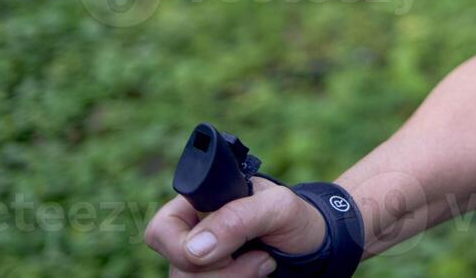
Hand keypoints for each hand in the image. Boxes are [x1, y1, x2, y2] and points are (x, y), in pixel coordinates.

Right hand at [144, 174, 327, 275]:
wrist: (314, 248)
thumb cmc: (296, 219)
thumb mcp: (280, 207)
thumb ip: (240, 217)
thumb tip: (195, 248)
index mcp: (200, 204)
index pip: (161, 228)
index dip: (182, 244)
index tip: (225, 247)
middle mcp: (193, 235)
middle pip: (178, 266)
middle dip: (221, 267)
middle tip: (257, 254)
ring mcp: (200, 264)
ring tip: (263, 262)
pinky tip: (258, 275)